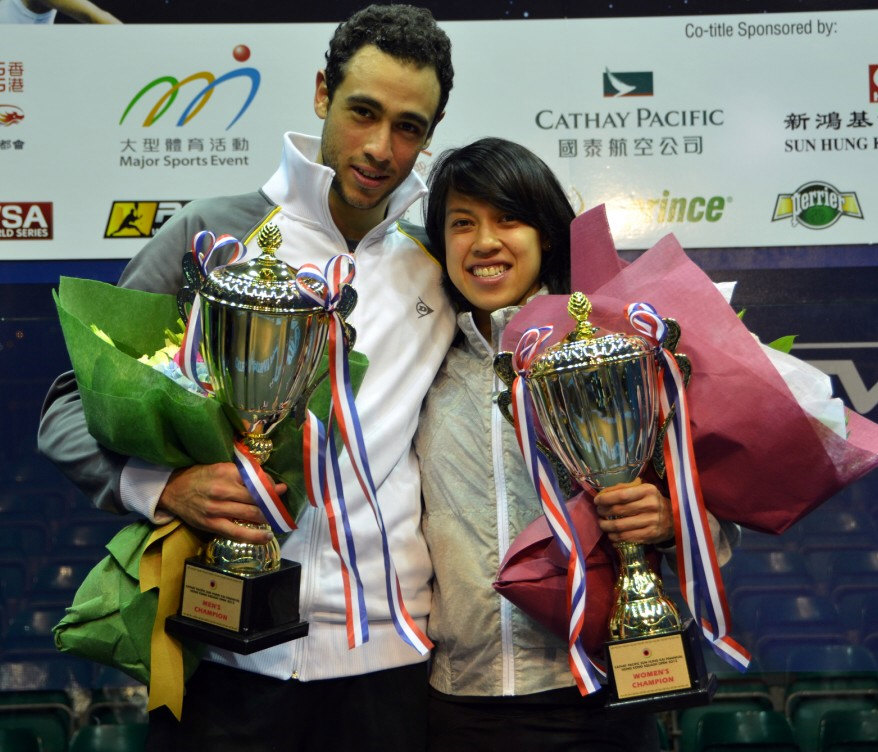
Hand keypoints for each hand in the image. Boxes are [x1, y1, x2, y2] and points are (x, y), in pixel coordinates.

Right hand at [158, 463, 287, 543]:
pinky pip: (237, 532)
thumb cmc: (201, 477)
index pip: (258, 480)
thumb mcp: (221, 467)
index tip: (279, 490)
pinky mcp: (212, 524)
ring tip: (275, 519)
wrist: (173, 489)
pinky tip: (267, 536)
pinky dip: (255, 535)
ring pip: (251, 514)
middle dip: (272, 503)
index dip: (272, 486)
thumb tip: (270, 481)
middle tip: (280, 506)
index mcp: (227, 472)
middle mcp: (223, 489)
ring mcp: (217, 508)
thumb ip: (243, 473)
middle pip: (257, 498)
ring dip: (267, 518)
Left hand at [593, 478, 673, 544]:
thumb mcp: (643, 490)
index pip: (622, 495)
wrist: (675, 518)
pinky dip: (615, 537)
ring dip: (606, 526)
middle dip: (603, 512)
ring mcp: (651, 522)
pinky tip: (611, 535)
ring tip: (602, 524)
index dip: (606, 499)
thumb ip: (624, 489)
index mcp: (648, 491)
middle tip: (599, 512)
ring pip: (620, 526)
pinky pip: (626, 538)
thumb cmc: (653, 501)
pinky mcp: (650, 535)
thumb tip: (603, 493)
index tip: (597, 501)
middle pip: (619, 510)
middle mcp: (651, 505)